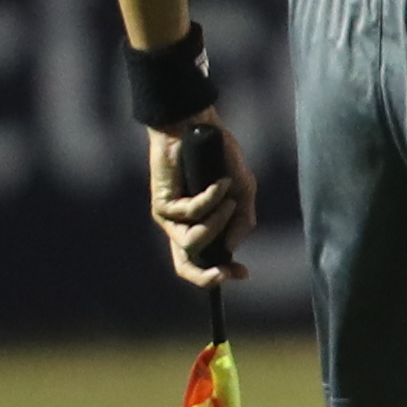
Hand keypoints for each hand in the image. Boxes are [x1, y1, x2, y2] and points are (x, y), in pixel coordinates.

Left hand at [145, 119, 252, 286]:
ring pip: (192, 242)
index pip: (203, 262)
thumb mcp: (242, 193)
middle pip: (185, 265)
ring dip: (218, 223)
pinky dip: (212, 198)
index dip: (221, 274)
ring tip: (228, 199)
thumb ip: (241, 221)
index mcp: (198, 227)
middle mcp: (180, 226)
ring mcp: (169, 217)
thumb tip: (231, 248)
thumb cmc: (220, 159)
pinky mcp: (162, 204)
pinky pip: (192, 214)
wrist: (198, 131)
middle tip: (225, 270)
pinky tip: (220, 181)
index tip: (245, 273)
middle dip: (206, 275)